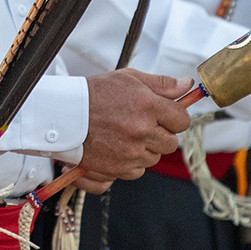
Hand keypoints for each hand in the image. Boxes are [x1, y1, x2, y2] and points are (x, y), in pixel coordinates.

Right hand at [76, 70, 193, 190]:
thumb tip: (186, 85)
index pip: (182, 120)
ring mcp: (131, 152)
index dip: (175, 117)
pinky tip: (119, 148)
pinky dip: (132, 162)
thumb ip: (161, 84)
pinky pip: (139, 170)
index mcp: (148, 106)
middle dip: (160, 134)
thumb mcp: (128, 79)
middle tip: (142, 124)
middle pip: (171, 142)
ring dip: (146, 148)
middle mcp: (142, 130)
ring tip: (126, 135)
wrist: (63, 116)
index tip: (166, 115)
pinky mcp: (119, 168)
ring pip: (155, 157)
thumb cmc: (94, 94)